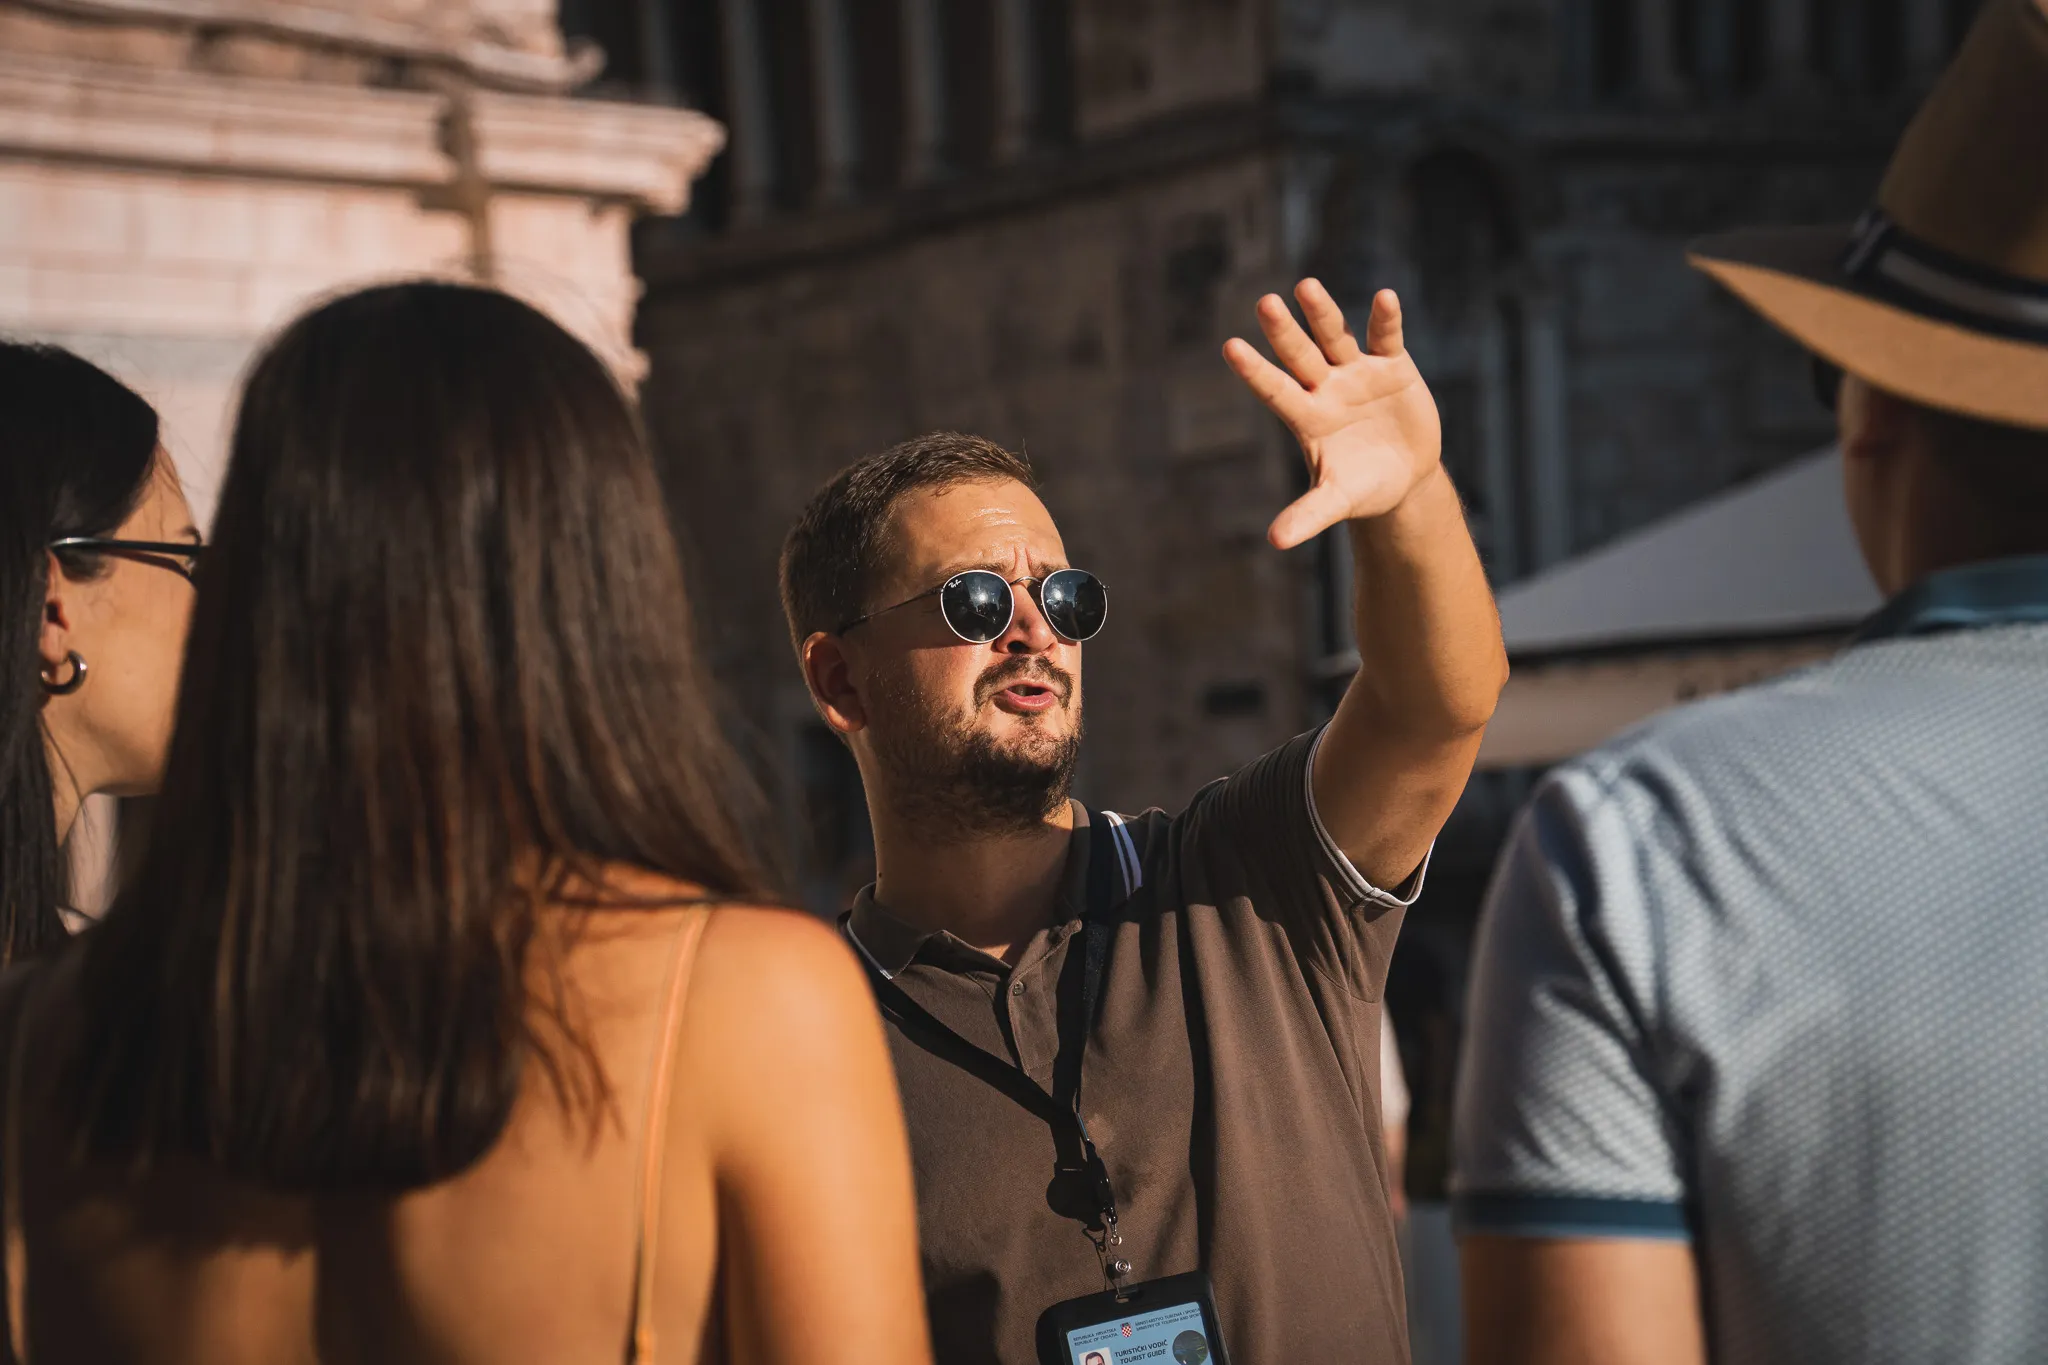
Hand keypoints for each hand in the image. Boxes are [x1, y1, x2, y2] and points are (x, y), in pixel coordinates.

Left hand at [1224, 280, 1443, 549]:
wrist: (1403, 477)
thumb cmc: (1362, 488)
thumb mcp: (1337, 501)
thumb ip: (1308, 515)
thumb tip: (1276, 542)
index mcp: (1306, 417)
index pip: (1274, 390)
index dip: (1255, 370)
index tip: (1230, 347)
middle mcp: (1325, 388)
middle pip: (1300, 356)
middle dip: (1284, 332)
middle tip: (1264, 304)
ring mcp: (1357, 373)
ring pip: (1335, 337)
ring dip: (1323, 313)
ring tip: (1306, 286)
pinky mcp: (1392, 366)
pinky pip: (1386, 338)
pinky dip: (1386, 319)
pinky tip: (1385, 298)